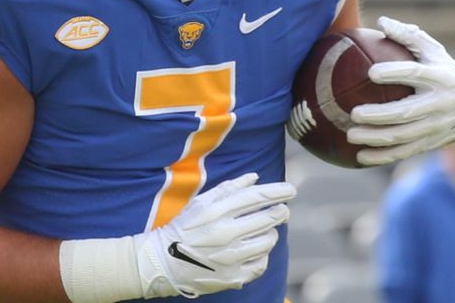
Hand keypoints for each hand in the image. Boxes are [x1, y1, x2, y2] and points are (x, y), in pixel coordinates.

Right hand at [133, 173, 295, 298]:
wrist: (164, 262)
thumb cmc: (185, 227)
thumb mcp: (202, 202)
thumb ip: (229, 188)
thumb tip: (255, 177)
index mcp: (217, 210)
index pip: (256, 197)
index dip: (277, 192)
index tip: (291, 190)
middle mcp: (225, 233)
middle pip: (267, 218)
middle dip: (280, 211)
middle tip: (282, 209)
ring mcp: (230, 256)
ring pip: (268, 241)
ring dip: (272, 232)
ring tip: (267, 229)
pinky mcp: (232, 276)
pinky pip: (261, 264)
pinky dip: (263, 254)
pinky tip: (257, 249)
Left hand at [347, 16, 454, 165]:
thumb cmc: (444, 70)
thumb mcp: (433, 50)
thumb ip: (408, 36)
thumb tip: (381, 21)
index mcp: (440, 77)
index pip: (415, 74)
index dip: (394, 74)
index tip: (371, 72)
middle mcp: (441, 104)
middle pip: (407, 112)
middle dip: (380, 115)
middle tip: (353, 113)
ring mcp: (437, 127)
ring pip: (404, 136)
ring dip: (376, 138)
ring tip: (350, 134)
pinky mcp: (431, 143)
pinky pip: (405, 152)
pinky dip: (382, 156)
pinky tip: (359, 157)